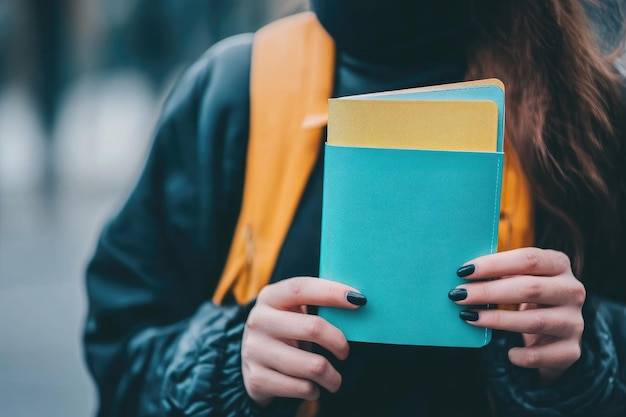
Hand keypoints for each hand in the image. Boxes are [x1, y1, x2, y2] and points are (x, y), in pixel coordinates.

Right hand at [241, 277, 364, 405]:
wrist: (250, 361)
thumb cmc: (284, 330)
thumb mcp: (291, 311)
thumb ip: (316, 304)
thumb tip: (357, 301)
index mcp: (270, 297)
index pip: (301, 288)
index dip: (331, 291)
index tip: (359, 300)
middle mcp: (259, 321)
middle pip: (313, 328)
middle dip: (339, 342)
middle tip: (345, 352)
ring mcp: (255, 350)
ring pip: (313, 366)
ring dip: (333, 376)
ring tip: (334, 378)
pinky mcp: (257, 378)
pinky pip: (302, 387)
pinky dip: (314, 390)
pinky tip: (312, 386)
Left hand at [449, 247, 585, 381]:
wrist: (554, 336)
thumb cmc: (527, 298)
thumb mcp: (520, 277)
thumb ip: (500, 271)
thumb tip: (462, 272)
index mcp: (559, 264)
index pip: (529, 259)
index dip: (495, 264)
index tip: (464, 271)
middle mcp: (572, 291)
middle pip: (530, 288)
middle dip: (488, 292)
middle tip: (458, 295)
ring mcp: (574, 322)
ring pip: (534, 321)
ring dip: (496, 320)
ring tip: (468, 316)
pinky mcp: (571, 350)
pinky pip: (542, 355)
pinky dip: (522, 355)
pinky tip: (508, 353)